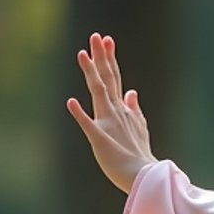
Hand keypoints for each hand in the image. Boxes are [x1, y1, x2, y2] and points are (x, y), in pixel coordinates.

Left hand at [67, 33, 156, 193]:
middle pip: (107, 79)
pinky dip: (80, 114)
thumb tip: (131, 92)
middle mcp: (115, 112)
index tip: (106, 39)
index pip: (114, 78)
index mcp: (121, 110)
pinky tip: (70, 102)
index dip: (108, 58)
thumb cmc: (138, 156)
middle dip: (102, 57)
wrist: (143, 177)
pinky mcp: (100, 140)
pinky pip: (89, 126)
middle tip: (97, 36)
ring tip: (82, 55)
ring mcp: (108, 124)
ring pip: (98, 94)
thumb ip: (133, 109)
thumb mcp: (139, 128)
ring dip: (91, 74)